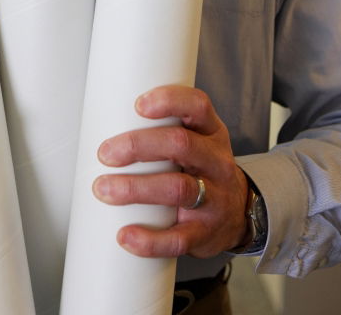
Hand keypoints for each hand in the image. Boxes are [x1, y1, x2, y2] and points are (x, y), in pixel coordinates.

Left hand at [92, 85, 247, 257]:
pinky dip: (150, 240)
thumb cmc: (202, 169)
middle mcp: (216, 162)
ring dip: (136, 188)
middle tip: (105, 153)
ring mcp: (214, 198)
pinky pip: (178, 239)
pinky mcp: (205, 233)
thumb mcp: (196, 140)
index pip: (198, 106)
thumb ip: (162, 128)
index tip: (138, 105)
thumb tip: (103, 119)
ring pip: (178, 188)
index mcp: (211, 132)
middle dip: (139, 146)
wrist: (237, 214)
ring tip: (104, 189)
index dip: (169, 101)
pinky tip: (126, 236)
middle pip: (181, 145)